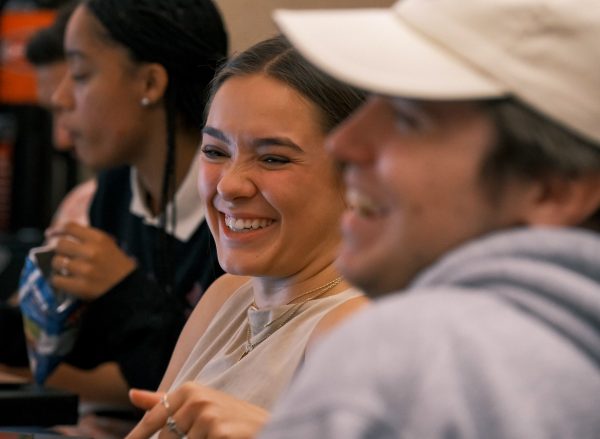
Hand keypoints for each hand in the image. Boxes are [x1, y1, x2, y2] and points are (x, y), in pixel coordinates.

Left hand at [47, 222, 136, 299]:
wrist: (128, 288)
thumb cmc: (116, 266)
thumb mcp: (108, 245)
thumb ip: (87, 239)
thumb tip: (56, 234)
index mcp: (99, 239)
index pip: (70, 227)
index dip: (57, 230)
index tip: (50, 234)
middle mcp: (91, 252)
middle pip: (60, 244)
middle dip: (60, 251)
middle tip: (64, 256)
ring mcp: (85, 270)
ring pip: (57, 262)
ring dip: (59, 266)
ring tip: (66, 269)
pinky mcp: (80, 286)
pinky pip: (56, 280)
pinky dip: (58, 280)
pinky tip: (65, 280)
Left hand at [126, 383, 269, 438]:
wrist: (266, 426)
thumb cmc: (229, 419)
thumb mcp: (197, 406)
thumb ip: (164, 401)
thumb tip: (132, 394)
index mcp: (190, 389)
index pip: (154, 418)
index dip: (138, 436)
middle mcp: (197, 398)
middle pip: (165, 438)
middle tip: (204, 434)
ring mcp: (209, 415)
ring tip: (216, 436)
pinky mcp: (219, 431)